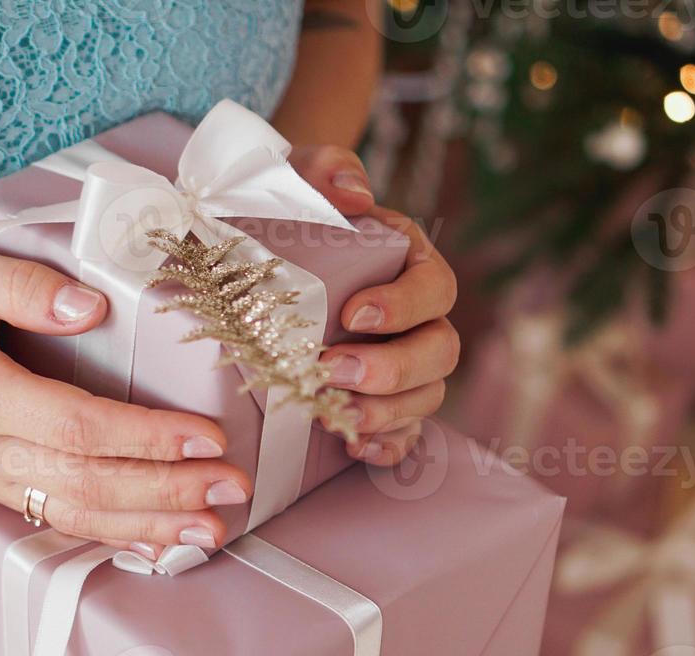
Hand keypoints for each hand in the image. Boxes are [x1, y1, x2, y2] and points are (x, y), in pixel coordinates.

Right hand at [0, 250, 251, 554]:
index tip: (205, 436)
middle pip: (86, 483)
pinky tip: (159, 546)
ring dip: (150, 526)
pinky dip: (113, 538)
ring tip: (212, 529)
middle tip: (232, 488)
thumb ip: (18, 284)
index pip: (75, 427)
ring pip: (76, 515)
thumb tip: (92, 305)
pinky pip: (58, 521)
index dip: (144, 437)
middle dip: (166, 491)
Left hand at [288, 145, 460, 464]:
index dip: (404, 306)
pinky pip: (404, 434)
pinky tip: (354, 447)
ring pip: (425, 397)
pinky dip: (387, 446)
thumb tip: (354, 193)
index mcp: (410, 263)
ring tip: (336, 415)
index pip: (434, 288)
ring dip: (386, 412)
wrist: (254, 246)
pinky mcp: (381, 401)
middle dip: (392, 370)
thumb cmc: (286, 208)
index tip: (353, 314)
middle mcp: (417, 317)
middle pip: (440, 351)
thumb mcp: (297, 175)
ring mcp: (403, 362)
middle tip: (333, 371)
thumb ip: (327, 169)